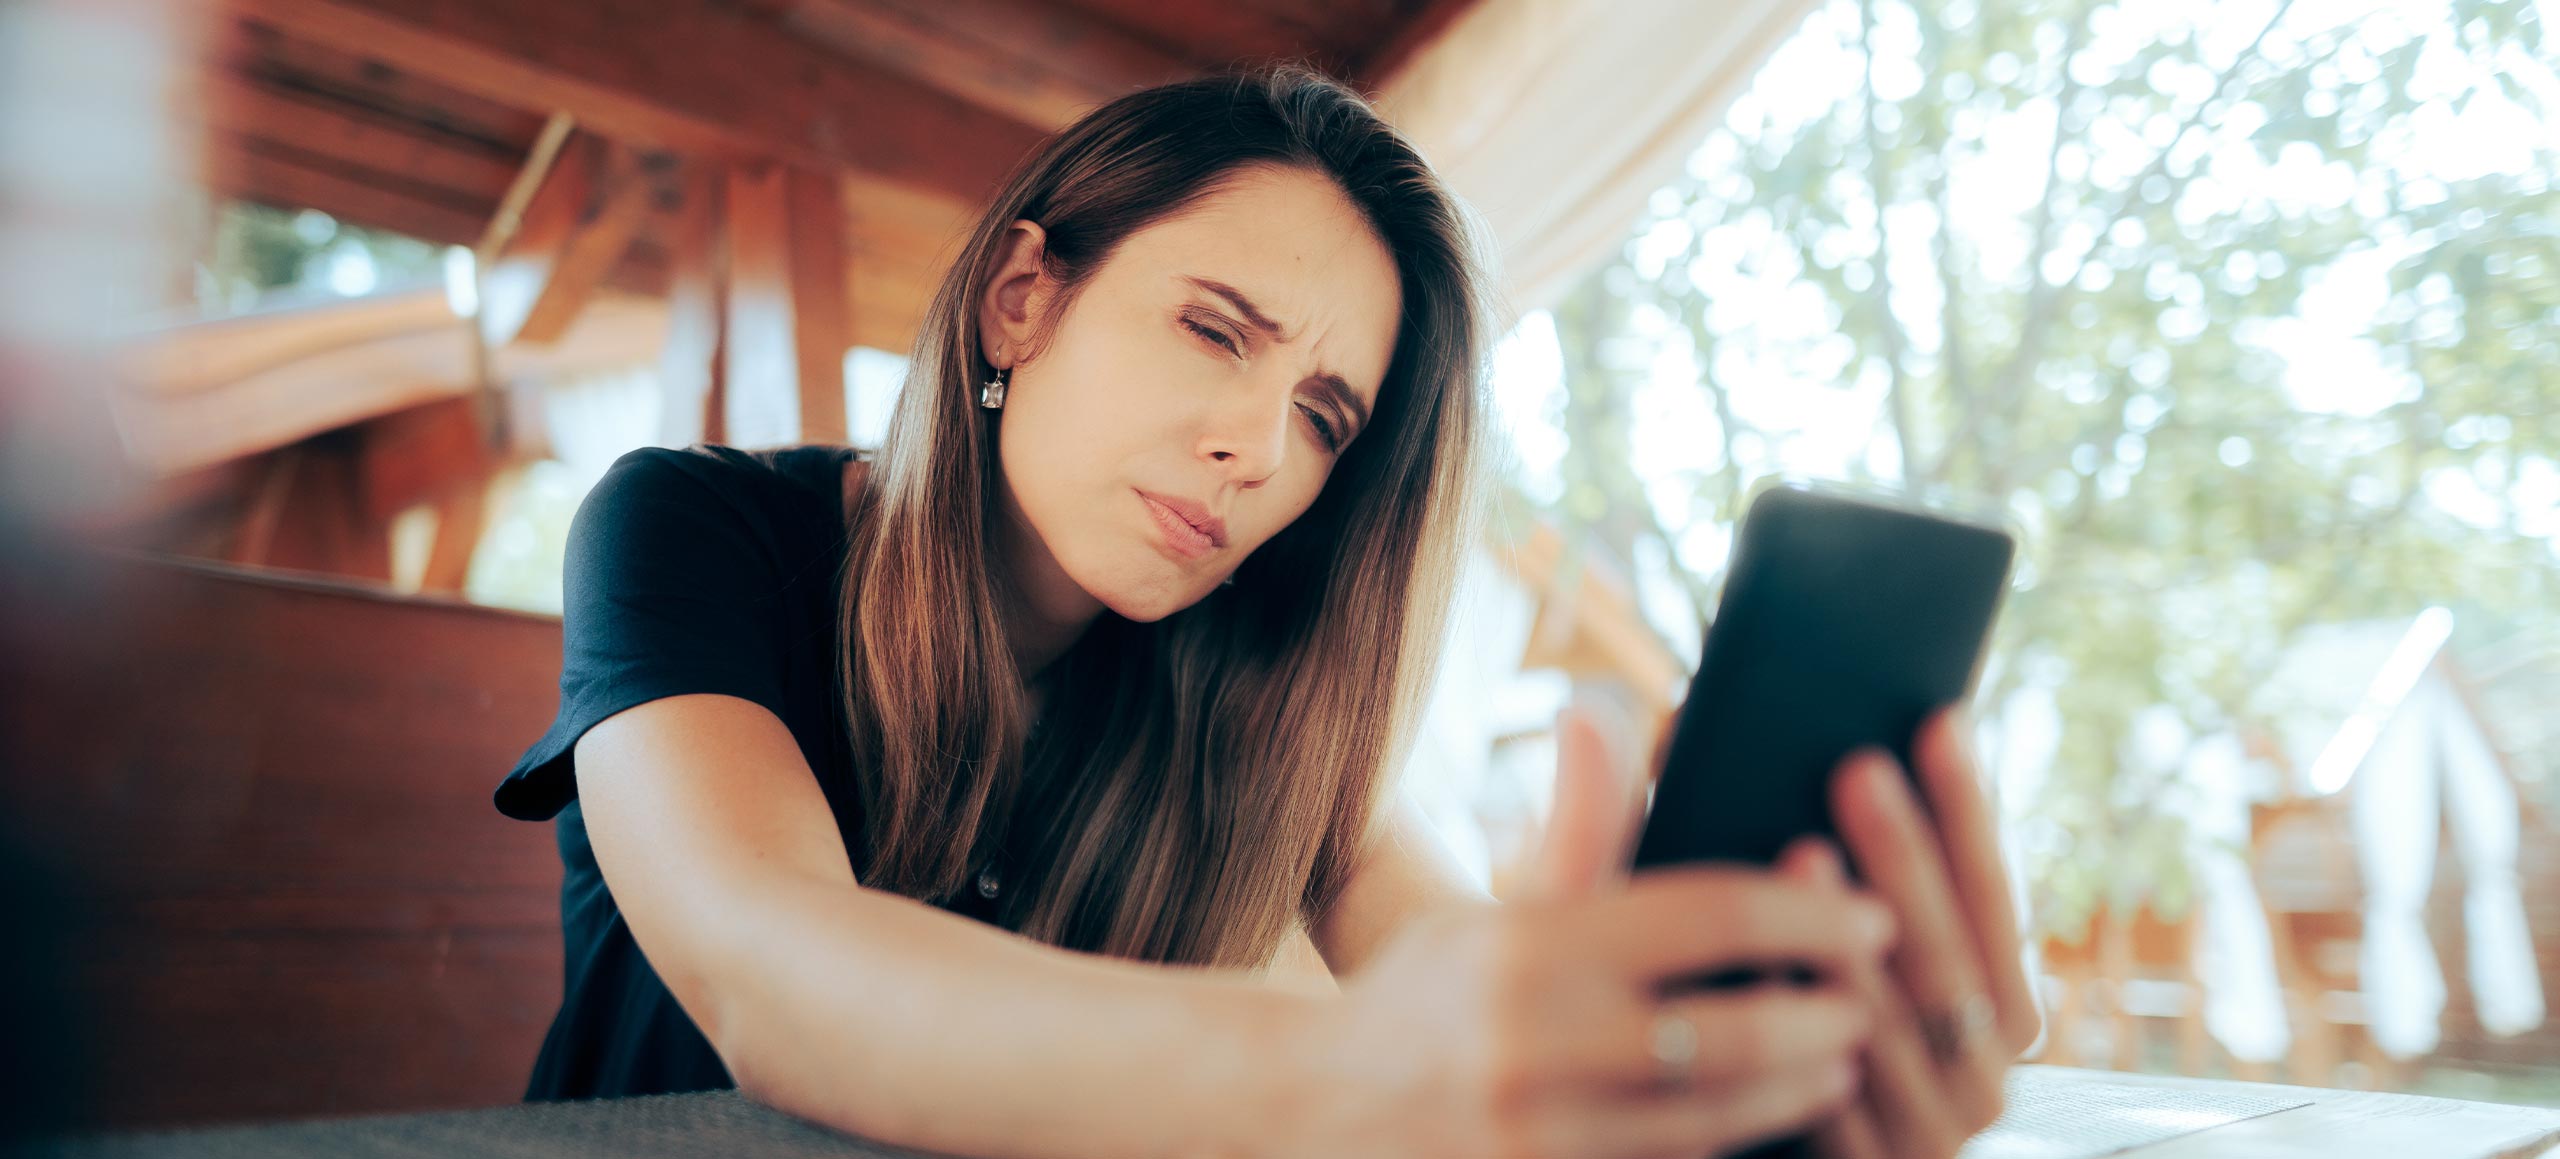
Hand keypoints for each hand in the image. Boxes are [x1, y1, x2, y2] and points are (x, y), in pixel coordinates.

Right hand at [1286, 699, 1896, 1158]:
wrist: (1322, 1111)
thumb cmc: (1429, 993)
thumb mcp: (1492, 906)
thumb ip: (1574, 824)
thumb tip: (1597, 709)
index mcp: (1528, 946)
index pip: (1710, 917)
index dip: (1809, 916)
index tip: (1872, 914)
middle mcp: (1535, 1043)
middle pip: (1736, 1032)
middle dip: (1826, 1015)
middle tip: (1876, 997)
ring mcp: (1542, 1134)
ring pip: (1719, 1120)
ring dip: (1800, 1091)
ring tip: (1844, 1061)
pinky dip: (1737, 1145)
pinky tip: (1775, 1119)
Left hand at [1799, 704, 2042, 1158]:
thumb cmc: (1830, 1051)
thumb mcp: (1875, 977)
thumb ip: (1872, 890)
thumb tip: (1846, 746)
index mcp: (2007, 1012)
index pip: (1996, 897)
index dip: (1970, 812)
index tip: (1941, 721)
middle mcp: (1990, 1075)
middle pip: (1947, 952)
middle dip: (1905, 857)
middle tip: (1859, 765)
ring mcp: (1934, 1131)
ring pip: (1892, 1024)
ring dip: (1848, 939)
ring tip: (1803, 853)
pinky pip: (1830, 1095)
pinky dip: (1800, 1028)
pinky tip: (1764, 973)